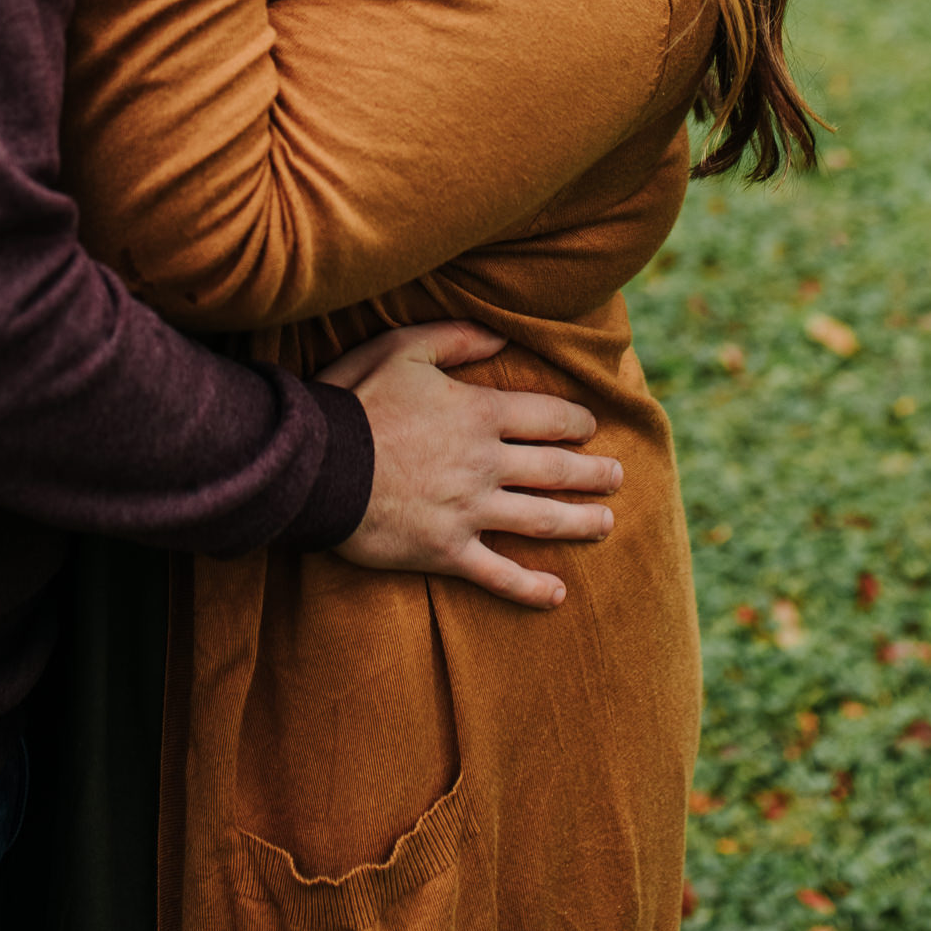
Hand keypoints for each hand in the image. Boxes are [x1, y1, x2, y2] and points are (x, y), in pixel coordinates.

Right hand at [324, 322, 620, 607]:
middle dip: (593, 474)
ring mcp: (470, 512)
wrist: (314, 465)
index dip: (577, 422)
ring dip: (581, 522)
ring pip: (542, 520)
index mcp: (479, 414)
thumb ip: (455, 338)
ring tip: (606, 524)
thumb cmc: (354, 400)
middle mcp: (486, 464)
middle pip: (557, 471)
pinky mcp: (447, 551)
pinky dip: (531, 588)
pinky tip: (558, 594)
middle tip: (616, 476)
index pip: (548, 418)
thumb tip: (501, 336)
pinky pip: (499, 575)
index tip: (590, 427)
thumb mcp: (402, 350)